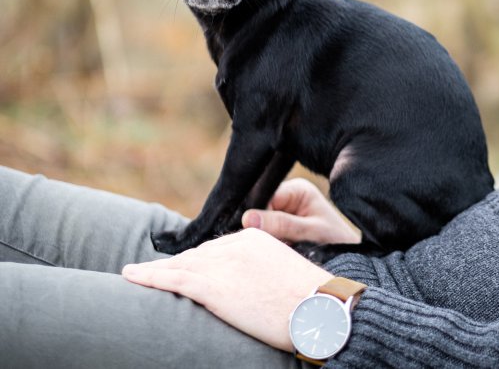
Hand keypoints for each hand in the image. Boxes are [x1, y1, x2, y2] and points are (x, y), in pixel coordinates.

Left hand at [122, 228, 331, 350]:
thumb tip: (251, 287)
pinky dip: (148, 277)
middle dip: (174, 265)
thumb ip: (261, 270)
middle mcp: (236, 245)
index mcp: (255, 238)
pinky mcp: (214, 287)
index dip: (197, 261)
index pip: (216, 248)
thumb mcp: (284, 273)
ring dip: (153, 271)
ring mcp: (223, 265)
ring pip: (180, 266)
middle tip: (149, 272)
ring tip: (133, 274)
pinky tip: (131, 276)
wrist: (318, 309)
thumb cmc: (309, 300)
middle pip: (195, 255)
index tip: (182, 268)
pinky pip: (173, 280)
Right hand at [241, 178, 361, 245]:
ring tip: (284, 250)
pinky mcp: (279, 229)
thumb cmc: (335, 240)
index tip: (264, 236)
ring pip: (260, 226)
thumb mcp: (310, 232)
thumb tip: (248, 218)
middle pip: (260, 211)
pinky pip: (265, 237)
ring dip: (267, 240)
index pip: (266, 197)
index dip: (260, 217)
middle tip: (278, 245)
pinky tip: (280, 253)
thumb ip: (281, 224)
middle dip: (264, 230)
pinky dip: (269, 246)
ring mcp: (282, 214)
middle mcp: (287, 198)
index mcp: (297, 190)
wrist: (347, 259)